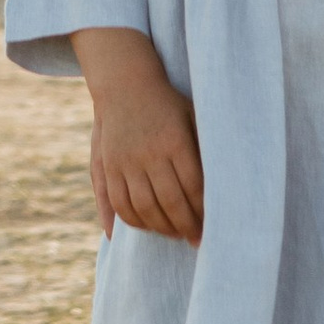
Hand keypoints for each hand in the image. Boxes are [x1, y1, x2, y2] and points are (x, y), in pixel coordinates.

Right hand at [79, 34, 204, 243]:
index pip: (193, 187)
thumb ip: (203, 150)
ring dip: (161, 228)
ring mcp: (125, 160)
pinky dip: (133, 221)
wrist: (125, 83)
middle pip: (170, 201)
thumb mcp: (192, 117)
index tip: (211, 228)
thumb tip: (216, 189)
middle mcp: (149, 152)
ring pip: (144, 207)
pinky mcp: (107, 166)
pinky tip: (147, 226)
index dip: (203, 212)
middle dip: (186, 226)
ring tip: (174, 233)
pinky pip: (119, 203)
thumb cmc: (168, 104)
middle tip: (196, 240)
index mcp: (175, 140)